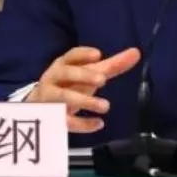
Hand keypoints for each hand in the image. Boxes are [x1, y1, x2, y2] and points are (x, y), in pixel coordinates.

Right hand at [26, 46, 140, 132]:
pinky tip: (99, 124)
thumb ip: (112, 65)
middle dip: (83, 75)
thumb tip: (136, 52)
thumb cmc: (69, 85)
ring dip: (84, 101)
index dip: (83, 54)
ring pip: (63, 97)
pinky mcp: (49, 118)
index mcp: (63, 65)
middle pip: (66, 74)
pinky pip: (64, 121)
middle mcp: (53, 79)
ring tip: (106, 106)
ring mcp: (49, 98)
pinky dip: (82, 123)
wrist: (40, 106)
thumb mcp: (88, 74)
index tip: (98, 55)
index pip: (70, 56)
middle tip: (103, 80)